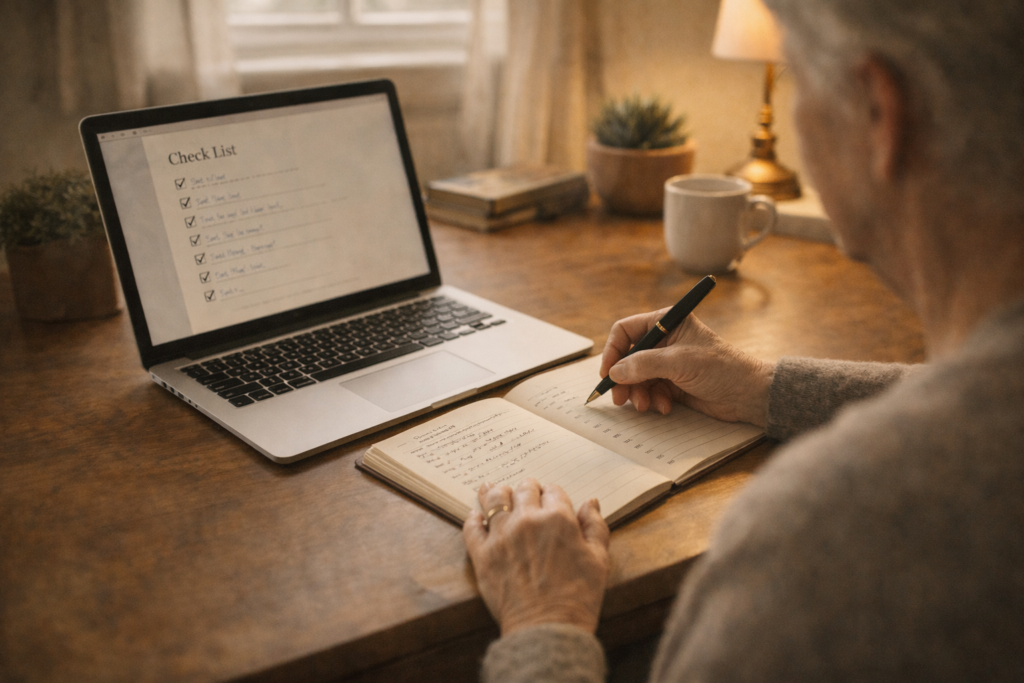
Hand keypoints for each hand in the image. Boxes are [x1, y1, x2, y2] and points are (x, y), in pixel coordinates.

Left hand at [463, 479, 609, 635]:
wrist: (548, 629)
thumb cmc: (578, 598)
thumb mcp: (599, 560)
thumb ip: (595, 527)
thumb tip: (590, 503)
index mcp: (558, 518)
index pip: (552, 491)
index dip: (552, 494)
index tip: (550, 499)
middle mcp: (527, 520)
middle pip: (523, 489)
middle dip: (527, 489)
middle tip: (526, 494)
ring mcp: (501, 536)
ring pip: (494, 499)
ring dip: (498, 493)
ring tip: (497, 491)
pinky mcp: (482, 554)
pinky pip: (471, 526)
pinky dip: (474, 517)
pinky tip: (478, 516)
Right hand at [601, 310, 773, 425]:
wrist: (748, 394)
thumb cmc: (722, 368)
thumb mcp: (680, 362)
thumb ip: (644, 365)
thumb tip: (615, 372)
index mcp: (667, 323)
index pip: (626, 331)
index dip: (613, 351)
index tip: (608, 372)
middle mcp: (664, 341)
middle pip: (628, 357)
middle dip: (624, 379)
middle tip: (620, 398)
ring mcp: (668, 363)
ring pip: (636, 378)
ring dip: (638, 393)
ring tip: (646, 405)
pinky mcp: (672, 383)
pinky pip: (650, 391)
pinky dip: (652, 400)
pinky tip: (665, 407)